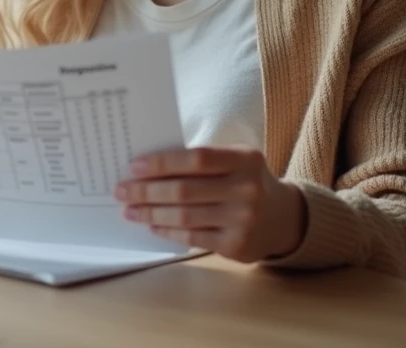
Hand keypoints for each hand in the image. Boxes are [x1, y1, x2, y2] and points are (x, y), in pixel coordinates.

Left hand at [114, 147, 306, 261]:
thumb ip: (202, 161)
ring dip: (151, 213)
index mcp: (245, 159)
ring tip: (130, 210)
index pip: (196, 159)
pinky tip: (152, 225)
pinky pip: (193, 237)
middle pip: (185, 190)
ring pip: (185, 216)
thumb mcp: (235, 160)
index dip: (162, 163)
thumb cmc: (246, 181)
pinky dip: (168, 230)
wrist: (283, 218)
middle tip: (122, 191)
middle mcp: (247, 189)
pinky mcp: (237, 246)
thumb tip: (148, 167)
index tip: (133, 167)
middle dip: (146, 191)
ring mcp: (243, 220)